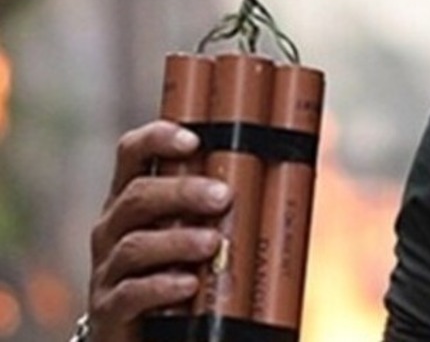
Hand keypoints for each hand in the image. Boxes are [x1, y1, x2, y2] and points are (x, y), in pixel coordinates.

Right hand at [86, 120, 232, 341]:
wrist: (141, 330)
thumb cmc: (176, 267)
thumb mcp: (192, 228)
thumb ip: (218, 204)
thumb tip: (288, 174)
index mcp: (134, 199)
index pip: (132, 154)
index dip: (157, 139)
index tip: (194, 140)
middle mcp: (114, 228)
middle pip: (137, 196)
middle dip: (181, 192)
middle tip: (223, 196)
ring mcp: (108, 269)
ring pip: (135, 245)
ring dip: (177, 241)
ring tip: (213, 243)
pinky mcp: (110, 309)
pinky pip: (130, 293)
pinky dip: (160, 287)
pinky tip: (189, 284)